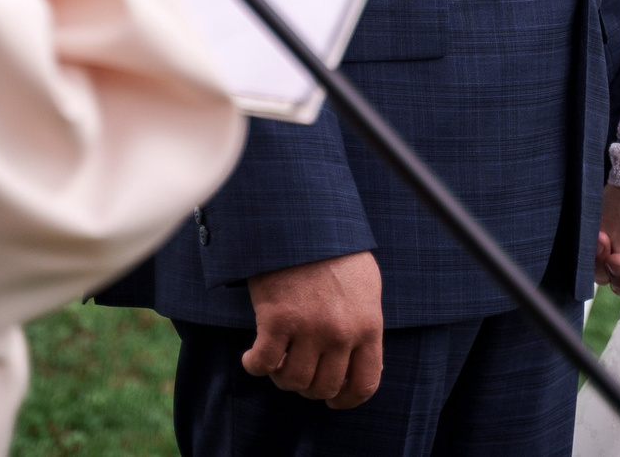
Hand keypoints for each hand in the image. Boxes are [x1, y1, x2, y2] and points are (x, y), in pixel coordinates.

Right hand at [244, 251, 383, 408]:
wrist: (302, 219)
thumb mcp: (365, 286)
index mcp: (368, 325)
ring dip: (282, 377)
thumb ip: (365, 323)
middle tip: (298, 370)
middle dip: (310, 386)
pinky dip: (255, 366)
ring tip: (277, 362)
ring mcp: (309, 328)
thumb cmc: (334, 250)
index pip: (365, 383)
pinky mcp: (276, 320)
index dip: (347, 399)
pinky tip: (252, 357)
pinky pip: (263, 365)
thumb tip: (361, 358)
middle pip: (324, 387)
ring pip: (294, 381)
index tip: (333, 399)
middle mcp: (341, 332)